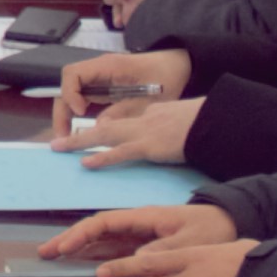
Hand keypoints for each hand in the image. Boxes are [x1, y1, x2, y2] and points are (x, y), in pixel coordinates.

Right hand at [35, 201, 237, 262]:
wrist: (229, 224)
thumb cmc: (211, 229)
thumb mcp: (190, 240)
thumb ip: (162, 250)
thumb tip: (134, 262)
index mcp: (144, 217)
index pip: (104, 222)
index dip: (82, 234)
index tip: (65, 248)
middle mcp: (136, 225)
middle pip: (95, 230)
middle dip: (69, 239)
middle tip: (45, 253)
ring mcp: (138, 236)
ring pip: (101, 241)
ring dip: (78, 248)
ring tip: (54, 258)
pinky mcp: (144, 247)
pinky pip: (115, 251)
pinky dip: (96, 256)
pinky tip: (84, 265)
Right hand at [53, 48, 190, 125]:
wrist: (178, 66)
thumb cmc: (166, 78)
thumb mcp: (148, 100)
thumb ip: (123, 113)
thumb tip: (98, 128)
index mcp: (108, 66)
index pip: (73, 74)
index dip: (71, 94)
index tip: (81, 113)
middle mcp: (99, 70)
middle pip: (68, 85)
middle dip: (62, 110)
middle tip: (63, 136)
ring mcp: (100, 78)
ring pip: (73, 92)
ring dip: (67, 113)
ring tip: (67, 137)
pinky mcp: (104, 86)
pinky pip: (83, 97)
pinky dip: (77, 112)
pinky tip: (79, 129)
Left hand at [65, 97, 200, 166]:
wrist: (218, 120)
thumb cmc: (207, 122)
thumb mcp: (184, 120)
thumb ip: (170, 126)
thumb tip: (165, 137)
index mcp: (153, 113)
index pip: (123, 119)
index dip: (105, 127)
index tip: (91, 134)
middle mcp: (144, 119)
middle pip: (106, 124)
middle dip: (81, 134)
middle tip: (59, 142)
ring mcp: (145, 132)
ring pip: (105, 134)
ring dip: (79, 141)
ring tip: (59, 147)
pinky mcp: (150, 145)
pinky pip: (121, 152)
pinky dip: (103, 157)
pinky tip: (86, 162)